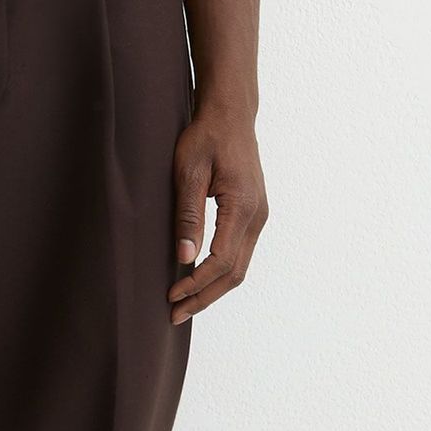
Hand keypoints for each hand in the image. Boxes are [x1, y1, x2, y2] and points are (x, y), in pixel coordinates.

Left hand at [168, 106, 266, 322]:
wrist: (230, 115)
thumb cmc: (206, 137)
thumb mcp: (188, 171)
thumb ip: (188, 215)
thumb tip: (184, 257)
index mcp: (242, 207)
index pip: (221, 261)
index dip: (196, 284)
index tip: (171, 296)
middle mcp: (257, 216)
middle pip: (235, 273)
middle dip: (204, 297)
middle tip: (175, 315)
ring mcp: (259, 216)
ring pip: (240, 267)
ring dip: (213, 289)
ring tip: (185, 304)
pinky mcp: (253, 214)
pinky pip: (240, 253)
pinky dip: (220, 273)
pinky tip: (199, 279)